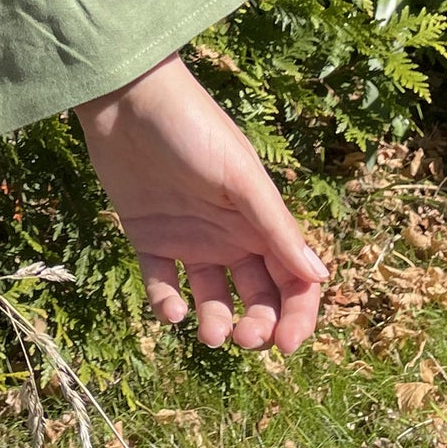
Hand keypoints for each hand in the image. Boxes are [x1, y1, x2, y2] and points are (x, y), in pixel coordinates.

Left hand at [75, 54, 327, 351]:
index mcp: (260, 220)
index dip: (297, 315)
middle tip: (244, 338)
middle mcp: (230, 234)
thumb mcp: (240, 178)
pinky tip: (172, 312)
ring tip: (210, 333)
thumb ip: (275, 227)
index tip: (287, 346)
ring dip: (215, 323)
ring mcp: (189, 238)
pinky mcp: (148, 238)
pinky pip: (163, 285)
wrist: (127, 101)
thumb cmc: (193, 129)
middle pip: (257, 296)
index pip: (293, 279)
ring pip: (212, 299)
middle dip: (258, 326)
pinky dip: (168, 306)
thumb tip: (320, 277)